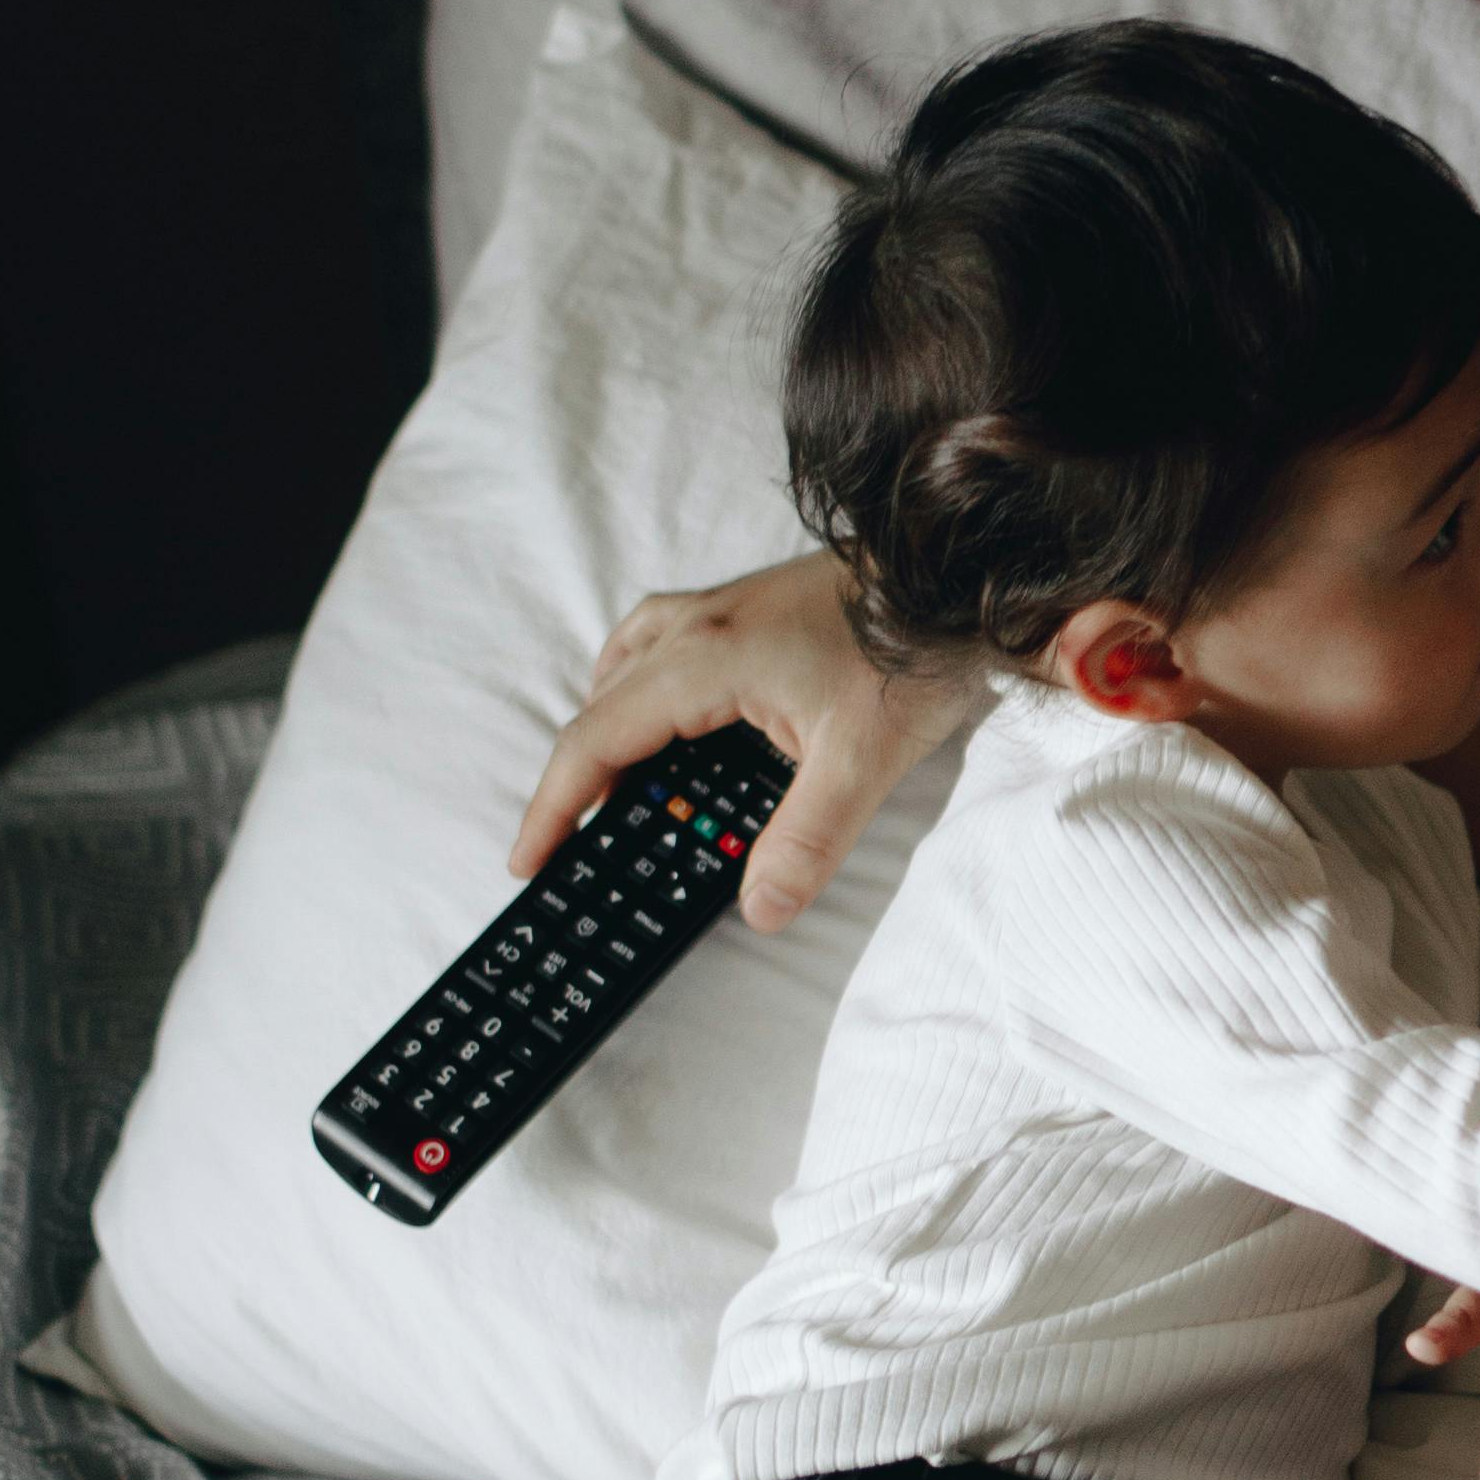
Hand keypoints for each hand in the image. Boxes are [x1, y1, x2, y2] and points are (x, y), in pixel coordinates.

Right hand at [513, 549, 970, 933]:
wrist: (951, 569)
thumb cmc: (912, 648)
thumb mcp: (865, 760)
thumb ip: (808, 840)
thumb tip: (760, 910)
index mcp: (702, 660)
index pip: (597, 742)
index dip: (555, 808)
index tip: (528, 860)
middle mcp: (693, 626)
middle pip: (599, 710)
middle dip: (574, 783)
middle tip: (566, 848)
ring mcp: (715, 608)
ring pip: (621, 671)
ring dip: (604, 731)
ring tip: (610, 794)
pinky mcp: (741, 606)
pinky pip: (654, 645)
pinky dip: (635, 689)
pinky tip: (664, 717)